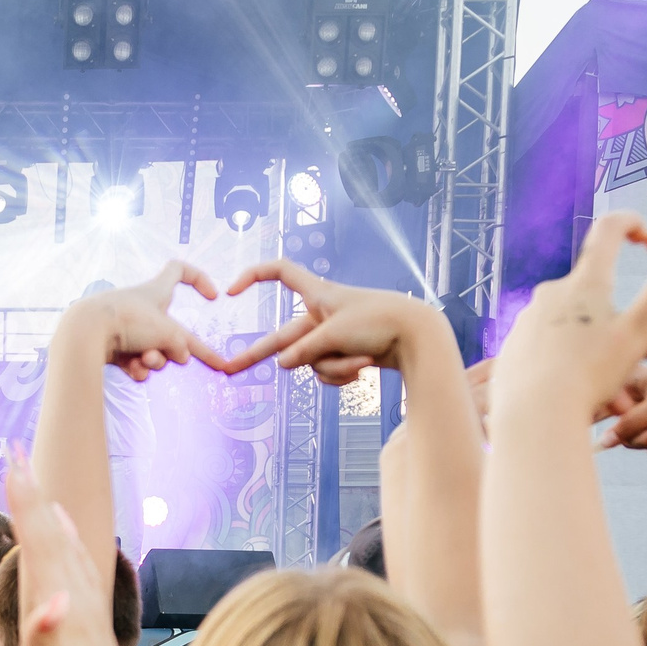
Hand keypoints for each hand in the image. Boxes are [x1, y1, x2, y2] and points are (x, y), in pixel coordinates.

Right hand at [4, 447, 141, 645]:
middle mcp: (77, 601)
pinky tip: (72, 546)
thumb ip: (51, 639)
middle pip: (53, 534)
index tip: (11, 460)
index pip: (41, 541)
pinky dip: (69, 548)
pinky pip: (77, 572)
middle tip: (16, 451)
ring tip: (41, 488)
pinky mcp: (90, 627)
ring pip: (68, 550)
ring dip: (51, 515)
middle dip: (32, 492)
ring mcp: (86, 612)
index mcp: (63, 606)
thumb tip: (52, 603)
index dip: (24, 501)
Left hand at [57, 263, 224, 381]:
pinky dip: (137, 368)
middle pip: (171, 331)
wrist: (84, 334)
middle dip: (174, 349)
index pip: (180, 271)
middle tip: (173, 358)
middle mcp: (143, 308)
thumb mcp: (168, 333)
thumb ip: (182, 346)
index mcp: (157, 291)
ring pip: (154, 350)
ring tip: (144, 360)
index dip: (199, 279)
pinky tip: (132, 370)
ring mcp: (127, 328)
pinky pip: (135, 362)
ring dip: (154, 360)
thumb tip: (180, 358)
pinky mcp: (112, 348)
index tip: (213, 296)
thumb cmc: (128, 322)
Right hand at [219, 258, 454, 382]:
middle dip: (255, 354)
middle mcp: (320, 313)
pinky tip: (364, 368)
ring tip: (362, 357)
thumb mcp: (335, 334)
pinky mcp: (343, 353)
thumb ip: (304, 350)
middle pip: (280, 336)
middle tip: (226, 369)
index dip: (252, 277)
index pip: (278, 272)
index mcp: (317, 293)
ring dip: (335, 366)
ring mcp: (331, 336)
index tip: (231, 292)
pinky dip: (343, 373)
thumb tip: (281, 364)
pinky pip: (327, 371)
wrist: (419, 336)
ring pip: (312, 361)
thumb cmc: (379, 322)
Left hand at [490, 213, 646, 423]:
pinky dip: (559, 355)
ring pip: (566, 319)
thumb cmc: (592, 375)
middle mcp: (551, 291)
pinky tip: (567, 382)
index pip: (608, 230)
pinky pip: (542, 342)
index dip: (628, 222)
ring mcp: (526, 317)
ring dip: (584, 337)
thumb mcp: (640, 331)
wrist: (534, 416)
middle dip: (609, 308)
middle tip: (626, 347)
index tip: (639, 228)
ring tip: (598, 375)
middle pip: (588, 286)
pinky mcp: (511, 344)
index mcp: (586, 282)